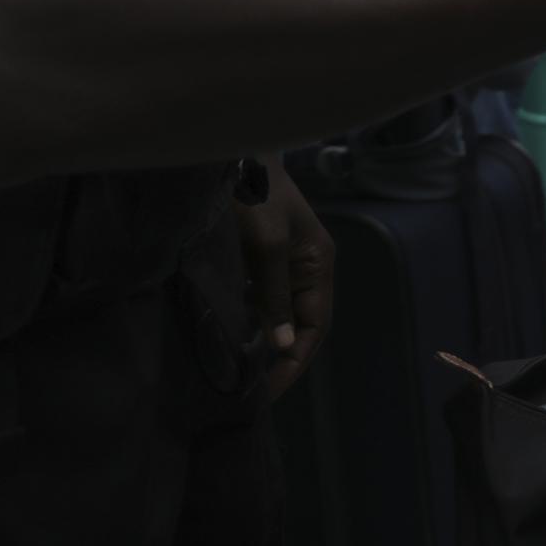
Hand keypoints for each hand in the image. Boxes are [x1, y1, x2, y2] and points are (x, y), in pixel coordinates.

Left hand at [236, 161, 335, 401]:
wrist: (232, 152)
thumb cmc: (255, 195)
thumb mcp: (267, 246)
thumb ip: (276, 294)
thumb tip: (286, 344)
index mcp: (318, 264)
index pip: (316, 326)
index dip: (295, 361)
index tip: (268, 392)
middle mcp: (306, 267)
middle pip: (299, 324)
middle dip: (280, 358)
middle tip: (250, 393)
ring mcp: (281, 262)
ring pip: (276, 313)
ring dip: (261, 341)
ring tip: (237, 373)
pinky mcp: (257, 257)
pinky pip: (257, 299)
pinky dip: (246, 321)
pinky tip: (227, 337)